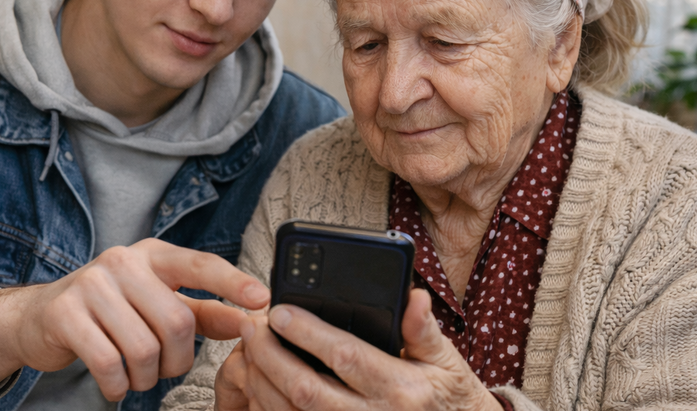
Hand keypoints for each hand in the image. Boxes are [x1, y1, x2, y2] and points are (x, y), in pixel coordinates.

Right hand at [0, 238, 269, 399]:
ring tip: (136, 375)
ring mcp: (91, 285)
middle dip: (177, 360)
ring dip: (146, 377)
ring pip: (144, 348)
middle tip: (164, 369)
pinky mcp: (65, 313)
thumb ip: (203, 312)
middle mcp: (123, 262)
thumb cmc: (109, 311)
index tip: (262, 299)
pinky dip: (118, 385)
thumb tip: (249, 319)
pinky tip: (115, 383)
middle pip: (176, 321)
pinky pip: (108, 363)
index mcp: (152, 256)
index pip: (200, 264)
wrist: (37, 318)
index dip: (232, 282)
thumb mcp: (156, 303)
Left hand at [235, 289, 502, 409]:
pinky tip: (259, 386)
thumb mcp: (446, 362)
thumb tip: (413, 296)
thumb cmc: (448, 398)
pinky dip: (269, 409)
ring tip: (248, 352)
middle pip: (307, 389)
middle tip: (251, 327)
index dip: (307, 333)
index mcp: (403, 389)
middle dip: (271, 356)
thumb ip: (422, 329)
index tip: (279, 311)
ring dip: (262, 383)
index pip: (345, 356)